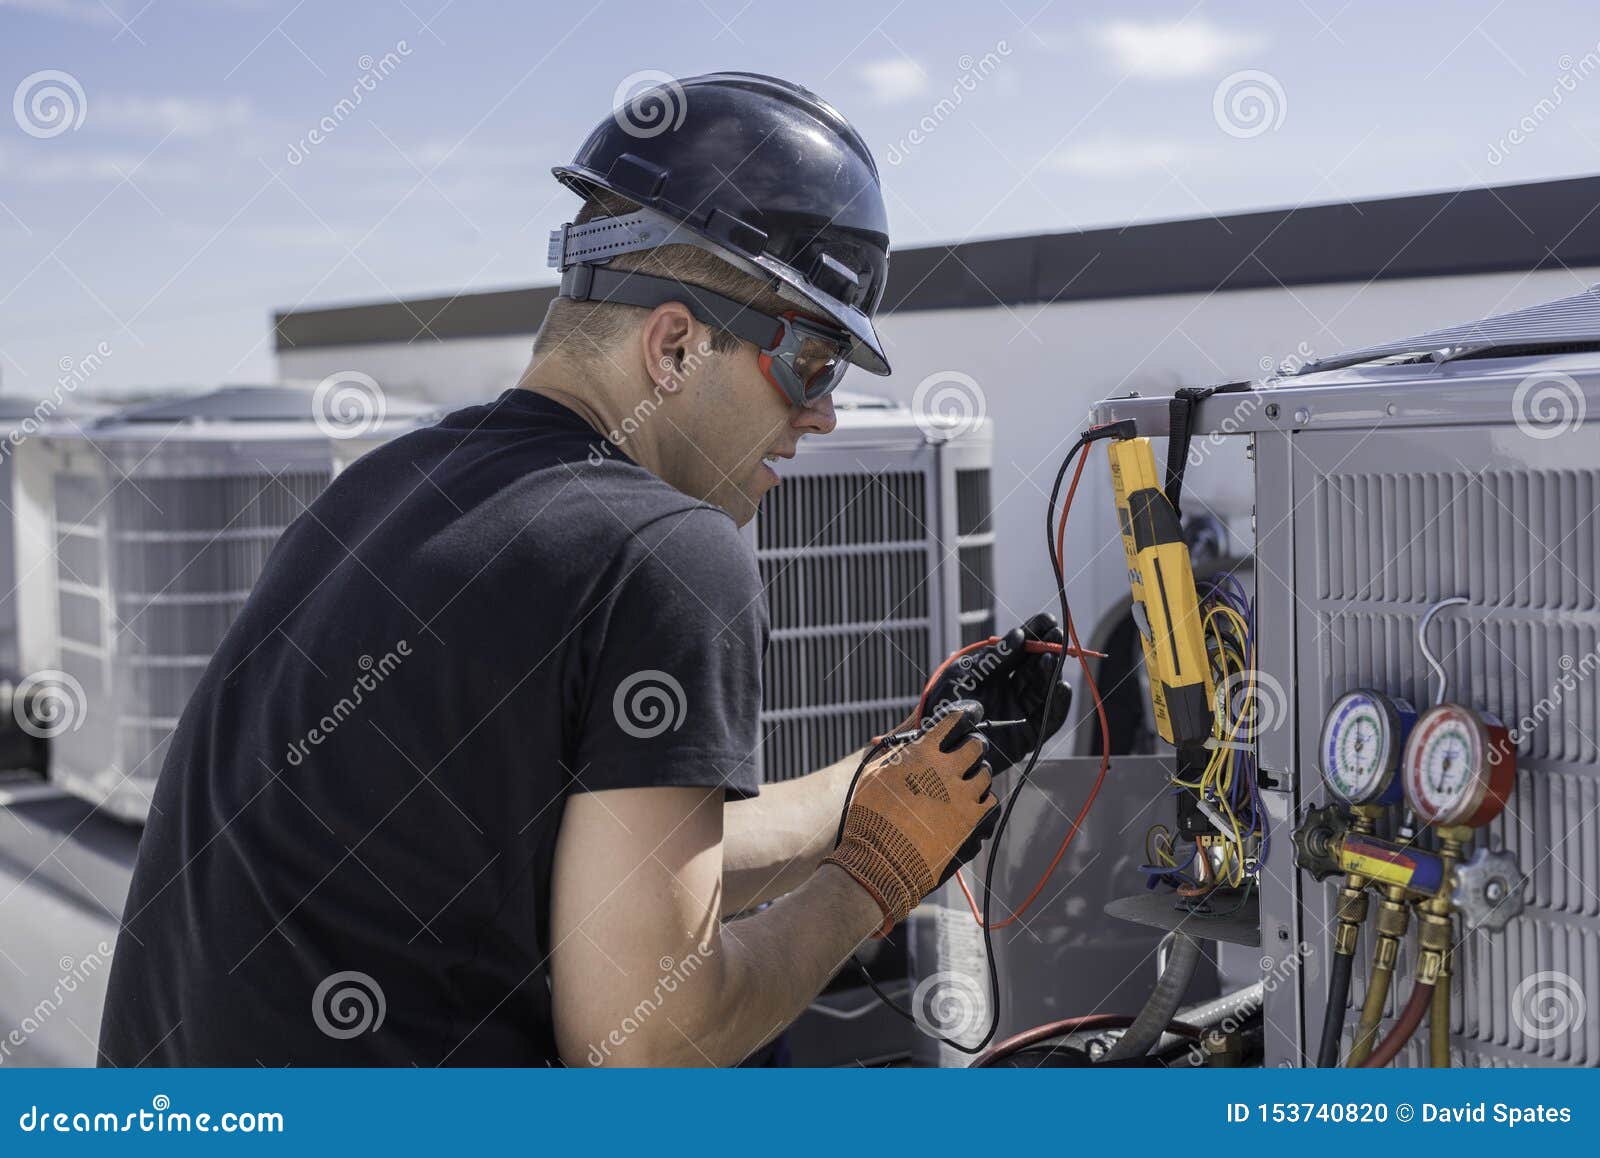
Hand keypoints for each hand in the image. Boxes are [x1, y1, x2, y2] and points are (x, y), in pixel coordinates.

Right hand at [824, 702, 996, 935]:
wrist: (881, 860)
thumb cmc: (870, 817)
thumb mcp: (874, 775)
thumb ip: (896, 754)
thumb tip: (908, 744)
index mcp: (923, 752)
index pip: (953, 720)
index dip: (963, 716)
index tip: (967, 716)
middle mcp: (947, 769)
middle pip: (976, 745)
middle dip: (972, 745)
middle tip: (967, 751)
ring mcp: (963, 795)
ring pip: (985, 773)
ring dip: (977, 773)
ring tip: (966, 781)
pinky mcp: (972, 821)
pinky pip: (990, 800)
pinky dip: (981, 799)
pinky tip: (970, 803)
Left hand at [921, 613, 1073, 771]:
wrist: (935, 741)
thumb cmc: (943, 704)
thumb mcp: (967, 674)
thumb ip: (995, 658)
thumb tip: (1020, 635)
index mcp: (996, 674)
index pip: (1021, 651)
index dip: (1035, 634)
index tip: (1048, 619)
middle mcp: (1010, 692)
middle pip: (1036, 668)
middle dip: (1047, 649)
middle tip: (1056, 635)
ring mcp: (1019, 713)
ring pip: (1044, 690)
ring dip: (1051, 672)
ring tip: (1051, 657)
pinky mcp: (1027, 736)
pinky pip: (1049, 719)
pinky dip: (1059, 703)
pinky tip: (1062, 686)